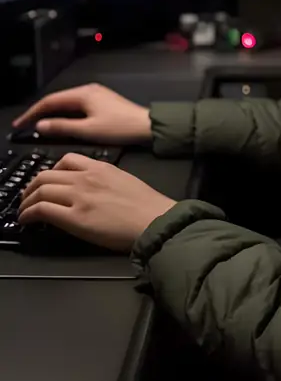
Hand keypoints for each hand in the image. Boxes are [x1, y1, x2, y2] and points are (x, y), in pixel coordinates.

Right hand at [12, 83, 151, 145]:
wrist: (148, 127)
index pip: (50, 101)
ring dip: (52, 114)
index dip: (32, 113)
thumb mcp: (88, 130)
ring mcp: (96, 95)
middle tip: (25, 125)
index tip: (20, 124)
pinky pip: (77, 107)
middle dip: (40, 112)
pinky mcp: (102, 103)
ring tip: (39, 126)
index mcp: (83, 94)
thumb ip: (62, 127)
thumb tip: (40, 125)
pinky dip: (65, 115)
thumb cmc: (120, 128)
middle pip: (57, 100)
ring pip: (67, 104)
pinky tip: (61, 125)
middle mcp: (88, 90)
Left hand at [19, 153, 176, 251]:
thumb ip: (104, 180)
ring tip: (24, 210)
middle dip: (32, 186)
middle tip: (28, 196)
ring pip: (40, 190)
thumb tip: (89, 191)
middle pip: (46, 174)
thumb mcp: (124, 181)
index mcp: (100, 167)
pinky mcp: (75, 218)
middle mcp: (86, 178)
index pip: (66, 159)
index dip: (51, 170)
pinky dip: (29, 214)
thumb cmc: (148, 206)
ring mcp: (79, 196)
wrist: (156, 220)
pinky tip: (26, 219)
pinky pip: (42, 210)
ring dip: (27, 200)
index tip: (47, 180)